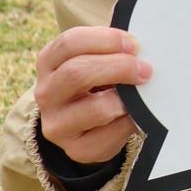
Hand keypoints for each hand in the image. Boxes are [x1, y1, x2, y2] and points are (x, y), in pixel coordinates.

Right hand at [33, 26, 150, 164]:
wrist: (83, 126)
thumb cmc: (93, 82)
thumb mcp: (91, 60)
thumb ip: (108, 49)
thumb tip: (136, 42)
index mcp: (48, 63)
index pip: (69, 43)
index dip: (105, 40)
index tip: (133, 44)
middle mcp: (46, 94)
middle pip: (77, 73)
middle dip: (118, 67)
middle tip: (144, 69)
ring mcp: (57, 125)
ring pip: (96, 109)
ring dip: (125, 99)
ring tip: (140, 93)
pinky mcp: (76, 150)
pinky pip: (109, 135)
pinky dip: (129, 123)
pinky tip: (137, 115)